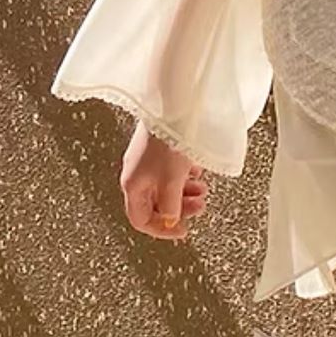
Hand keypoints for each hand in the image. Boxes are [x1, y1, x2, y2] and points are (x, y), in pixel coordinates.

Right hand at [121, 121, 208, 241]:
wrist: (171, 105)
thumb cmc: (169, 142)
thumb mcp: (171, 181)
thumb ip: (171, 205)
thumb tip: (171, 220)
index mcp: (132, 185)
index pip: (141, 219)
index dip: (162, 230)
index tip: (182, 230)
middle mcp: (135, 172)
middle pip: (155, 202)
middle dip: (179, 207)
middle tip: (200, 206)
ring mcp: (145, 158)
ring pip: (164, 185)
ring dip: (184, 191)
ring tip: (203, 188)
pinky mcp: (157, 145)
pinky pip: (169, 168)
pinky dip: (183, 174)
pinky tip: (197, 169)